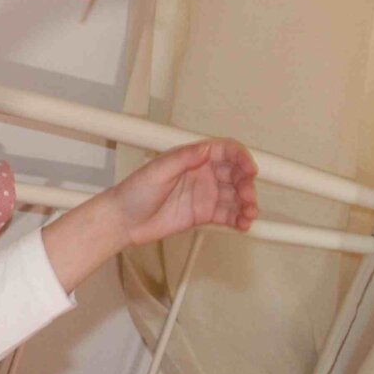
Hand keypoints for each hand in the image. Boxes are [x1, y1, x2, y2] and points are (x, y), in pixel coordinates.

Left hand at [109, 137, 259, 247]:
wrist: (123, 221)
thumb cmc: (134, 192)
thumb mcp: (157, 171)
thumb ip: (183, 159)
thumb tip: (206, 148)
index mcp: (191, 159)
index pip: (225, 152)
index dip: (241, 158)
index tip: (250, 170)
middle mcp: (201, 174)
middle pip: (236, 174)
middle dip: (246, 184)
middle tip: (247, 197)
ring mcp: (204, 195)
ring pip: (235, 196)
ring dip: (247, 204)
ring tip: (248, 215)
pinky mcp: (204, 214)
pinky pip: (228, 215)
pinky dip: (239, 219)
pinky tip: (243, 225)